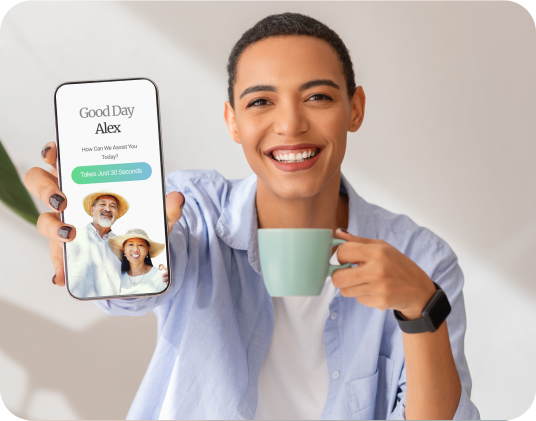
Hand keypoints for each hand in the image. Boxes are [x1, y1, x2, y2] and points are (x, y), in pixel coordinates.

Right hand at [24, 143, 184, 287]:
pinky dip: (58, 267)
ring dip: (52, 227)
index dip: (52, 152)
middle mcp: (68, 197)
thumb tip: (178, 198)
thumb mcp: (155, 213)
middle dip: (46, 188)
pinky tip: (62, 276)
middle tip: (63, 199)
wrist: (139, 251)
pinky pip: (55, 257)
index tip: (55, 153)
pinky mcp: (65, 249)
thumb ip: (167, 207)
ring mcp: (63, 223)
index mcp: (85, 178)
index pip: (60, 158)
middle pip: (39, 183)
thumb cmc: (138, 220)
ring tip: (71, 235)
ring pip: (44, 220)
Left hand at [331, 229, 436, 319]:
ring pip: (345, 290)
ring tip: (363, 281)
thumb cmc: (398, 265)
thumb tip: (337, 233)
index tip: (345, 259)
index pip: (342, 252)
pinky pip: (358, 299)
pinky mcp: (380, 302)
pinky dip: (362, 295)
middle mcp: (377, 270)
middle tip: (347, 273)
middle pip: (338, 277)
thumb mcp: (382, 247)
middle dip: (338, 276)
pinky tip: (374, 290)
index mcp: (377, 252)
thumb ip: (358, 241)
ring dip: (350, 286)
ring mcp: (378, 288)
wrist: (419, 290)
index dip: (340, 256)